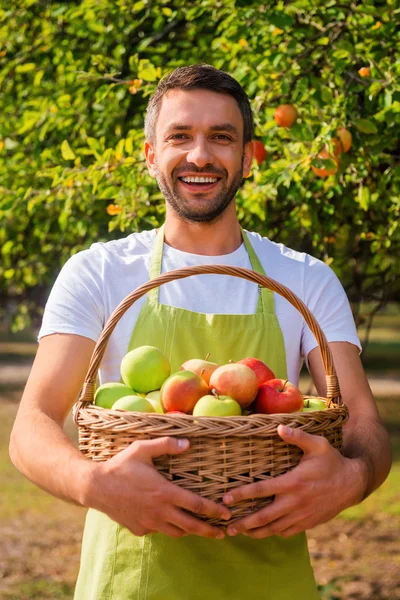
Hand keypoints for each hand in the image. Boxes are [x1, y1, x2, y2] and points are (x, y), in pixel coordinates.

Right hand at [85, 436, 230, 538]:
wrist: (96, 487)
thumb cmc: (121, 465)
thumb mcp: (142, 449)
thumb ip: (166, 445)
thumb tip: (188, 444)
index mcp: (165, 492)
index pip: (197, 505)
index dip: (215, 511)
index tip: (227, 514)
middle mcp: (160, 511)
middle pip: (192, 526)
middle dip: (210, 530)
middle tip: (223, 533)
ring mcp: (149, 523)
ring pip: (176, 532)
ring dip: (189, 531)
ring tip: (199, 529)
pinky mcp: (139, 529)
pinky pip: (158, 531)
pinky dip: (166, 528)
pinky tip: (167, 520)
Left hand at [222, 424, 366, 538]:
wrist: (352, 484)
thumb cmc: (332, 461)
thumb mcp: (318, 444)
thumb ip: (297, 436)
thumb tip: (278, 427)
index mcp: (293, 483)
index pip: (261, 490)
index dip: (242, 494)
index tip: (226, 498)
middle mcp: (294, 502)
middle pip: (263, 516)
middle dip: (243, 523)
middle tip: (227, 526)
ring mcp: (301, 515)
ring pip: (273, 528)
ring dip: (255, 531)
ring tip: (239, 532)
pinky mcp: (307, 523)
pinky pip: (286, 531)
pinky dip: (272, 533)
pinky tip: (263, 531)